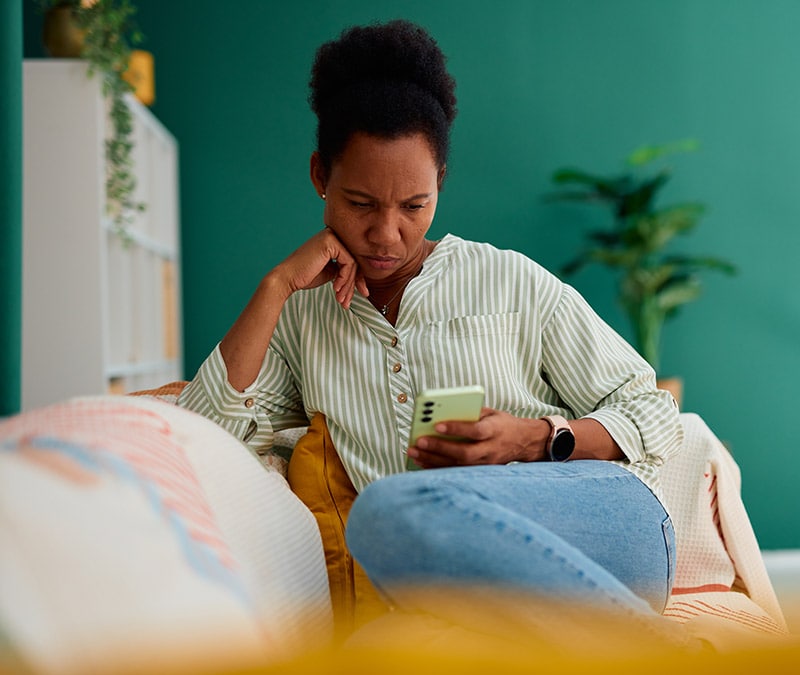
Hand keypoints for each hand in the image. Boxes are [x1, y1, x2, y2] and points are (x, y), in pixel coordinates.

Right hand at [272, 227, 368, 308]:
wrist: (287, 279)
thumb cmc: (305, 277)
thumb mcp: (331, 273)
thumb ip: (344, 270)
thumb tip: (362, 278)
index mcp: (332, 240)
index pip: (352, 259)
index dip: (357, 278)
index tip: (361, 294)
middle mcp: (332, 234)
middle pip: (354, 260)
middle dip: (354, 284)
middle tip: (348, 301)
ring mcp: (331, 236)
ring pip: (353, 263)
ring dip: (348, 284)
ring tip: (341, 298)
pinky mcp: (330, 242)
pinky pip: (349, 262)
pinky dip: (345, 278)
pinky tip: (335, 287)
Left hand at [407, 408, 550, 467]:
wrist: (523, 442)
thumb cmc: (501, 423)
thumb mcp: (490, 412)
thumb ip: (470, 413)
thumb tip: (441, 414)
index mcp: (495, 430)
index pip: (476, 431)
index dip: (457, 429)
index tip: (437, 424)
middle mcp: (491, 449)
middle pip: (464, 453)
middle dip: (439, 448)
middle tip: (418, 442)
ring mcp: (486, 464)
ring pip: (457, 466)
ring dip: (433, 460)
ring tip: (413, 452)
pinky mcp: (480, 471)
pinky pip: (456, 472)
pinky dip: (437, 467)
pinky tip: (421, 461)